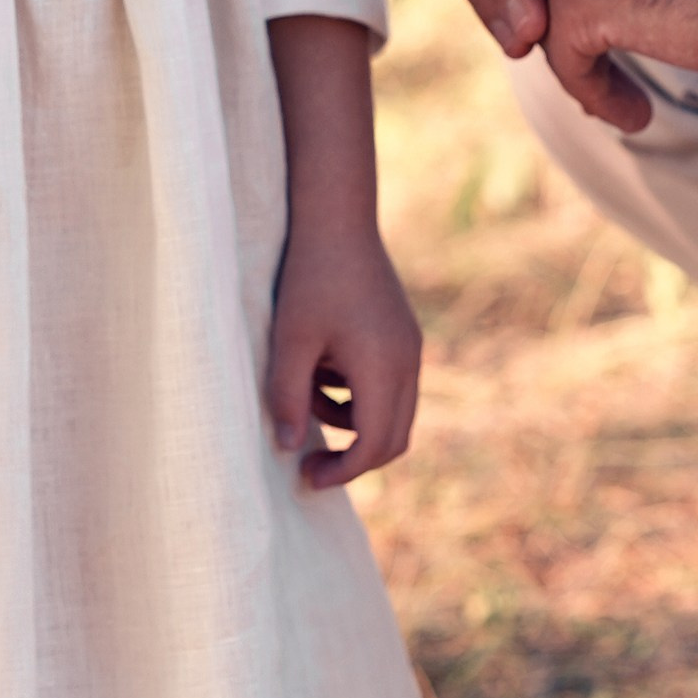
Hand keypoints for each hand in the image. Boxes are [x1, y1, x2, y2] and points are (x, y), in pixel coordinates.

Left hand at [267, 224, 421, 492]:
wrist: (338, 219)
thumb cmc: (310, 278)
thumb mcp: (289, 341)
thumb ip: (286, 397)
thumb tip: (286, 448)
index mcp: (383, 367)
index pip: (374, 444)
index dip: (343, 471)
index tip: (307, 477)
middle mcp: (408, 362)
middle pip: (393, 438)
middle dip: (352, 457)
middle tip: (309, 464)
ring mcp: (411, 348)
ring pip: (393, 413)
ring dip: (352, 421)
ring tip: (304, 396)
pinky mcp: (404, 335)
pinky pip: (390, 386)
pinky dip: (359, 396)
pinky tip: (322, 371)